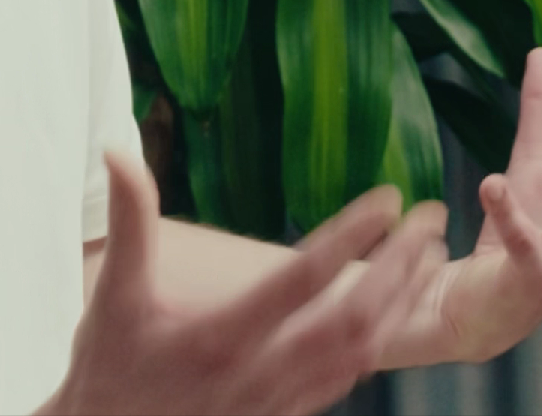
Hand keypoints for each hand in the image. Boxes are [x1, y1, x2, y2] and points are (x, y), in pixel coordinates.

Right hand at [44, 152, 448, 415]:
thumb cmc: (110, 366)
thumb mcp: (113, 296)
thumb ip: (128, 223)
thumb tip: (118, 151)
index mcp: (222, 337)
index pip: (303, 280)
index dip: (350, 236)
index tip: (389, 198)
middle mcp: (260, 374)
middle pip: (353, 319)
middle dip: (400, 267)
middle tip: (431, 217)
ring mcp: (277, 401)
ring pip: (362, 353)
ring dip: (402, 302)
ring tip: (429, 254)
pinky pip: (347, 379)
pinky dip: (381, 339)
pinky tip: (395, 307)